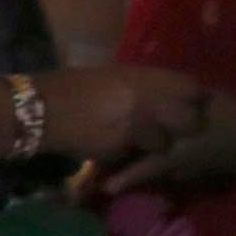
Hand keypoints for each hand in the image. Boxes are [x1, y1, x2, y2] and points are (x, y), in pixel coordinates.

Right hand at [26, 60, 208, 167]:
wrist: (43, 110)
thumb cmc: (71, 87)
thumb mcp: (112, 76)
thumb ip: (140, 84)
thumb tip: (160, 91)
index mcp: (143, 76)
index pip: (190, 87)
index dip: (193, 98)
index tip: (192, 103)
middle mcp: (145, 99)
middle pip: (188, 118)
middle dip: (185, 127)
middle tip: (178, 131)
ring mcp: (134, 125)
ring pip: (165, 142)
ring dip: (160, 146)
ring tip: (151, 147)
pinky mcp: (121, 149)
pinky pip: (139, 157)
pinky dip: (136, 159)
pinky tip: (127, 155)